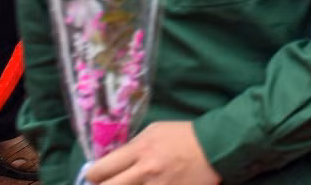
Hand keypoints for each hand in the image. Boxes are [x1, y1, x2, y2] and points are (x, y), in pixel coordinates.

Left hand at [85, 120, 218, 184]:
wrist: (216, 147)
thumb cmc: (183, 136)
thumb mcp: (155, 131)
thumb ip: (132, 147)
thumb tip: (113, 161)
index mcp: (140, 150)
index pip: (100, 170)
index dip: (93, 176)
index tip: (97, 177)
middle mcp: (145, 171)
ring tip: (130, 184)